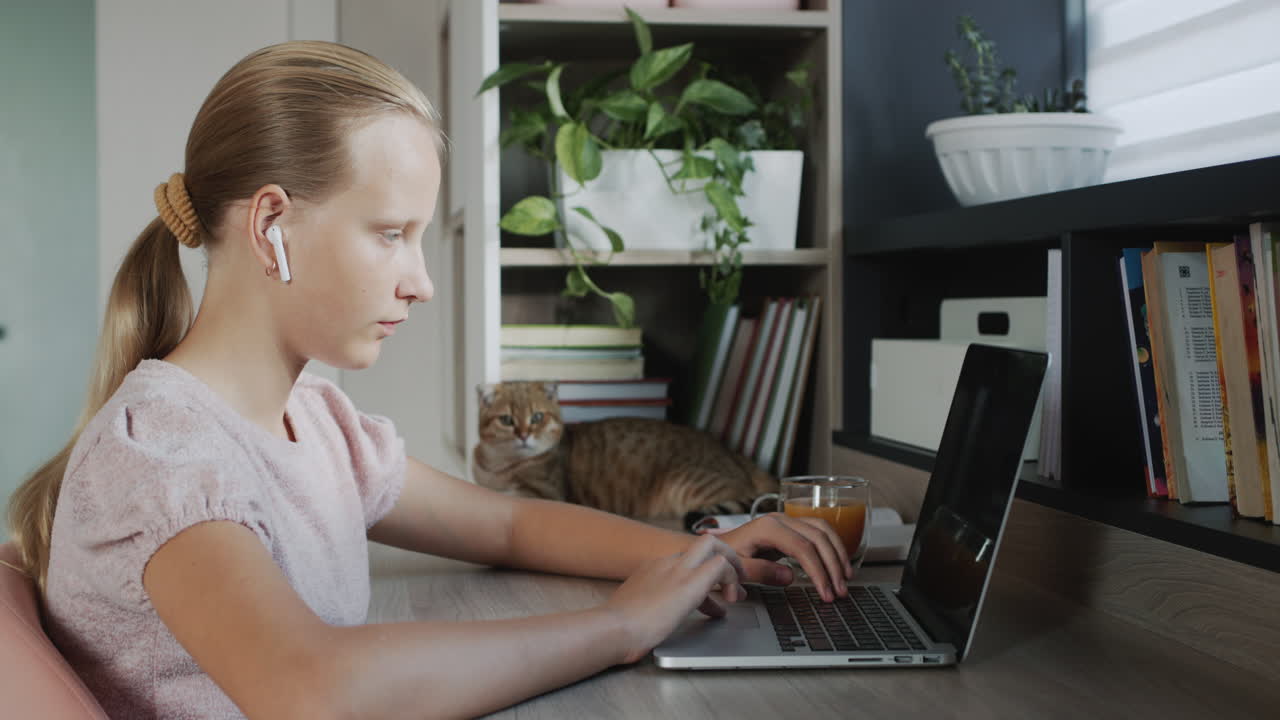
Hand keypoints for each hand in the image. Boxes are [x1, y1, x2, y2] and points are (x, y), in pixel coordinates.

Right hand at [602, 534, 746, 664]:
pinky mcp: (691, 582)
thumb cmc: (617, 627)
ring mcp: (678, 570)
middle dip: (723, 557)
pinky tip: (729, 600)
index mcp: (650, 569)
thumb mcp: (631, 611)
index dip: (699, 577)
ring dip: (731, 565)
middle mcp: (665, 563)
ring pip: (713, 545)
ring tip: (737, 591)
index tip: (707, 599)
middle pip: (701, 543)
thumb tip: (648, 620)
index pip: (683, 563)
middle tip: (733, 580)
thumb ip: (643, 609)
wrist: (615, 628)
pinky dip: (731, 579)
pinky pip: (721, 565)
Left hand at [705, 513, 853, 602]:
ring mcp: (787, 521)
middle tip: (840, 591)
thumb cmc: (723, 557)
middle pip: (818, 538)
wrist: (714, 547)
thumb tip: (790, 576)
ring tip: (846, 579)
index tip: (825, 592)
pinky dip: (832, 547)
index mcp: (768, 527)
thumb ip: (761, 572)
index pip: (803, 548)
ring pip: (823, 531)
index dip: (818, 571)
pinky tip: (838, 564)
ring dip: (837, 554)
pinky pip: (818, 532)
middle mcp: (780, 519)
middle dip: (833, 566)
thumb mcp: (736, 568)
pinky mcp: (790, 528)